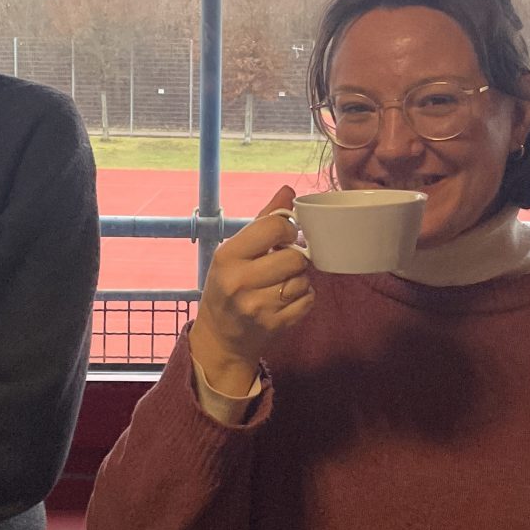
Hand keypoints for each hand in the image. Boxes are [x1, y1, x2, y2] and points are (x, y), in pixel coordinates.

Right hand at [189, 187, 313, 394]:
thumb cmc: (228, 287)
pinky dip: (303, 298)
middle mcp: (239, 282)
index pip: (273, 228)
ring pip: (303, 280)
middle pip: (294, 257)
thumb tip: (288, 190)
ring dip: (299, 280)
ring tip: (282, 284)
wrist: (221, 339)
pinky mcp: (274, 325)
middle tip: (283, 265)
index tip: (283, 239)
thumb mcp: (234, 252)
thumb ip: (263, 220)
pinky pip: (308, 301)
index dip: (287, 230)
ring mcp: (257, 307)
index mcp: (227, 256)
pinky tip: (286, 300)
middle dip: (294, 259)